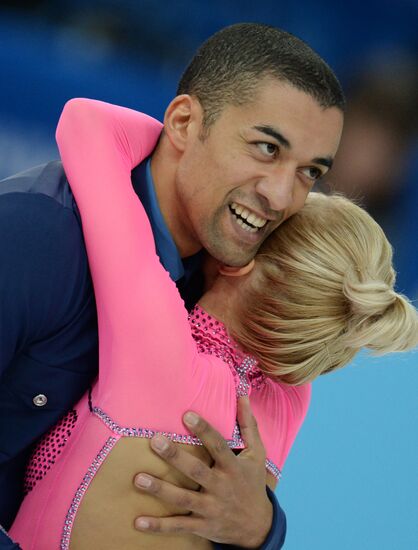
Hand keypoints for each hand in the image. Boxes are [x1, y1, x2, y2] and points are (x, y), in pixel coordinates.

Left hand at [133, 397, 272, 547]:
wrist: (258, 526)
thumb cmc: (253, 482)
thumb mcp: (256, 454)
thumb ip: (248, 425)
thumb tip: (243, 395)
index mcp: (233, 467)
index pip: (217, 446)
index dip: (203, 430)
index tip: (187, 415)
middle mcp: (221, 487)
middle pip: (196, 471)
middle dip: (175, 456)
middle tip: (155, 441)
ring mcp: (211, 508)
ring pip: (183, 499)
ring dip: (160, 490)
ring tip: (138, 478)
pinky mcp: (202, 526)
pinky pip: (179, 526)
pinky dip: (159, 526)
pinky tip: (138, 521)